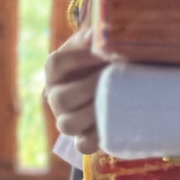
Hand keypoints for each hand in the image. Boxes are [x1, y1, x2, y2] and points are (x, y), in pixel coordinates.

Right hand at [45, 25, 108, 155]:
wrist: (124, 77)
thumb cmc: (111, 55)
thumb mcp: (103, 41)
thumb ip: (102, 35)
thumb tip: (103, 34)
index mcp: (57, 69)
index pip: (56, 65)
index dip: (78, 59)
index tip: (103, 53)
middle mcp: (56, 95)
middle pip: (59, 99)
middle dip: (90, 88)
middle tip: (114, 78)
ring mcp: (67, 118)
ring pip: (67, 125)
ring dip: (93, 113)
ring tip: (117, 100)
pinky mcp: (83, 137)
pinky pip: (83, 145)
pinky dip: (98, 137)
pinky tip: (115, 122)